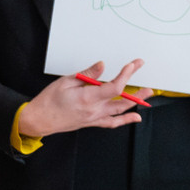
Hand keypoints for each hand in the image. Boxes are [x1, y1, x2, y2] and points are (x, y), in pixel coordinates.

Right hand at [16, 59, 144, 137]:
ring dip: (136, 103)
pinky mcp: (92, 123)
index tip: (132, 65)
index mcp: (88, 98)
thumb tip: (102, 65)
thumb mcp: (66, 82)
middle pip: (122, 100)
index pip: (114, 87)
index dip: (126, 76)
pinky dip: (125, 120)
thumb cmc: (49, 100)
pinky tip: (136, 117)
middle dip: (138, 90)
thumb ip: (87, 74)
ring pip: (120, 111)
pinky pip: (112, 123)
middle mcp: (94, 110)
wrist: (40, 120)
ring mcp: (94, 118)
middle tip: (149, 82)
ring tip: (147, 94)